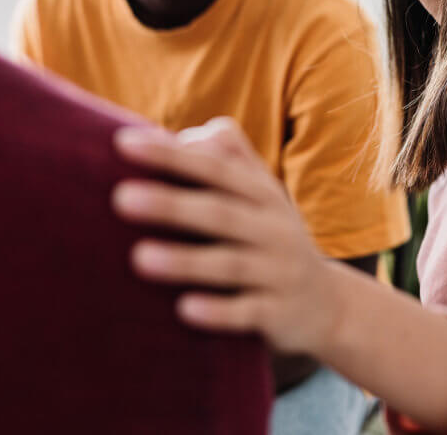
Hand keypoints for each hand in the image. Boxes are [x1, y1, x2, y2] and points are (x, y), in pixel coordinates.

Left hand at [112, 117, 342, 354]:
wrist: (327, 304)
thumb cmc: (269, 236)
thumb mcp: (259, 192)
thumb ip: (223, 156)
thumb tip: (167, 133)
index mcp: (261, 193)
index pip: (214, 166)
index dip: (171, 154)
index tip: (122, 144)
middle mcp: (273, 227)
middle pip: (219, 212)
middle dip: (171, 204)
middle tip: (120, 198)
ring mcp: (277, 272)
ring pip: (230, 264)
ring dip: (185, 261)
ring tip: (138, 258)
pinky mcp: (278, 314)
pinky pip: (247, 313)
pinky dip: (218, 311)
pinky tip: (183, 309)